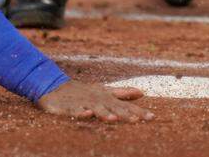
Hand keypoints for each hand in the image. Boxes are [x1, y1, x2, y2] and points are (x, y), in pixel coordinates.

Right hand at [36, 80, 153, 122]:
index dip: (138, 111)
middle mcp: (98, 99)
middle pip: (113, 107)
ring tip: (115, 118)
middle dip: (126, 114)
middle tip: (138, 119)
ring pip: (96, 108)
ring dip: (105, 113)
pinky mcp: (69, 106)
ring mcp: (84, 102)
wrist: (56, 87)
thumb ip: (123, 93)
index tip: (152, 117)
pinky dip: (80, 112)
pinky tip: (87, 113)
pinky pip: (75, 110)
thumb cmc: (84, 91)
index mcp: (107, 97)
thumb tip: (142, 93)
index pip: (125, 105)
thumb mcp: (105, 91)